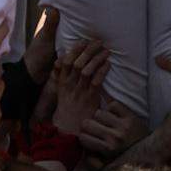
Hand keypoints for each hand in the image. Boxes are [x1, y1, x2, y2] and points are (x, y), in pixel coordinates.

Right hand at [51, 31, 140, 157]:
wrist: (69, 129)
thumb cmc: (68, 108)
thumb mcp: (62, 91)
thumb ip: (64, 76)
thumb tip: (66, 58)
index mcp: (62, 82)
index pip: (66, 62)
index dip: (75, 50)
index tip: (83, 41)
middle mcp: (70, 85)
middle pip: (78, 63)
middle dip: (88, 50)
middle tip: (98, 42)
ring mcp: (80, 92)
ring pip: (87, 70)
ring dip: (97, 58)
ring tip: (106, 51)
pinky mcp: (90, 99)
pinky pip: (96, 82)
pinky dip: (102, 71)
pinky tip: (108, 64)